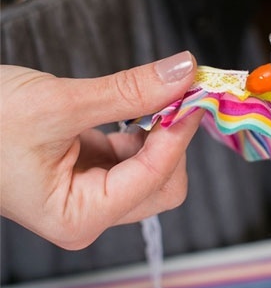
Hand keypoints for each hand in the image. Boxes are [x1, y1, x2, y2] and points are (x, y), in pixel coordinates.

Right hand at [0, 52, 202, 249]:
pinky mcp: (89, 170)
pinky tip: (134, 107)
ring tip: (151, 95)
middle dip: (172, 141)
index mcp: (77, 217)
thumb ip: (128, 91)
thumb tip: (183, 71)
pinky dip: (145, 129)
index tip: (195, 93)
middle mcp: (87, 213)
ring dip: (160, 132)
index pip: (154, 180)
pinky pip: (136, 155)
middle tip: (176, 93)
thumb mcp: (58, 102)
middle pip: (163, 186)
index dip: (179, 136)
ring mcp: (90, 193)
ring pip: (154, 170)